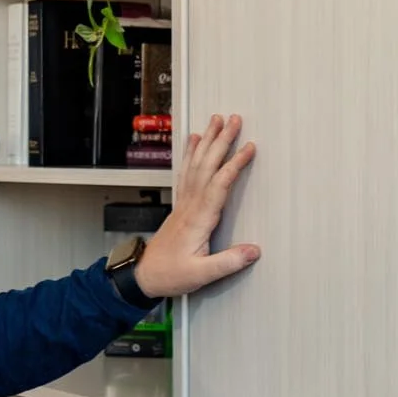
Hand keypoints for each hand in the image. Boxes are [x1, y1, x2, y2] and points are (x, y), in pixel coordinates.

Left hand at [135, 114, 260, 299]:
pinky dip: (191, 154)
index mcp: (198, 219)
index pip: (219, 184)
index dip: (234, 164)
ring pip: (196, 164)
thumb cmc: (170, 275)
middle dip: (221, 141)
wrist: (143, 276)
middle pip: (207, 166)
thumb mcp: (201, 275)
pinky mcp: (180, 206)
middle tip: (234, 120)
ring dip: (207, 141)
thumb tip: (254, 251)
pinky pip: (186, 172)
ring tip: (216, 121)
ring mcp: (183, 204)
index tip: (248, 148)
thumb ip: (228, 262)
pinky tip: (194, 141)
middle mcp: (190, 206)